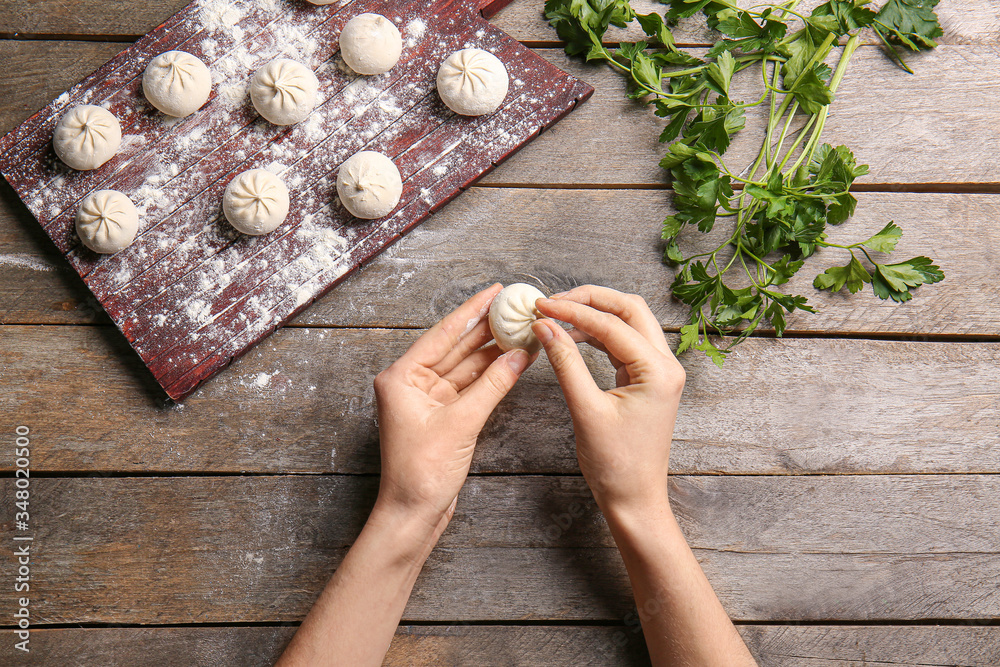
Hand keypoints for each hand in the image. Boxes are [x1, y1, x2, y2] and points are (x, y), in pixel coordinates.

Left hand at [373, 283, 533, 530]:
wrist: (413, 515)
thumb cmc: (421, 474)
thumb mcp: (461, 424)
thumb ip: (493, 387)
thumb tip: (518, 356)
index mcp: (401, 377)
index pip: (443, 334)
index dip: (471, 311)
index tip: (494, 291)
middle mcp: (411, 384)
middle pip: (455, 348)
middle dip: (486, 330)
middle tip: (515, 309)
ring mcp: (427, 400)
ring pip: (465, 368)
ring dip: (492, 353)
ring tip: (522, 332)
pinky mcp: (441, 417)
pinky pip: (469, 388)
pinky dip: (490, 377)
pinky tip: (512, 362)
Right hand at [531, 286, 684, 514]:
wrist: (634, 500)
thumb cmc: (616, 465)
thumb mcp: (586, 411)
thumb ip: (566, 363)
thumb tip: (546, 326)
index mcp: (658, 371)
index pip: (612, 324)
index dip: (574, 310)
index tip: (541, 306)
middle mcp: (666, 365)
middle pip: (629, 309)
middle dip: (590, 299)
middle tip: (552, 301)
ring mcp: (658, 371)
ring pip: (628, 322)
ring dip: (593, 314)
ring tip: (556, 316)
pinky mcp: (646, 379)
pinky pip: (622, 343)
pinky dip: (597, 334)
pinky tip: (571, 335)